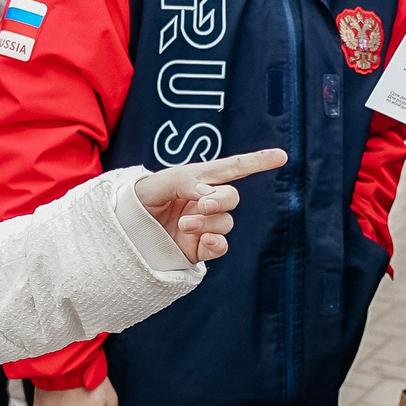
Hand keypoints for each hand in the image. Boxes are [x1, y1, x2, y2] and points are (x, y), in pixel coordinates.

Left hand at [134, 148, 287, 264]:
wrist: (123, 231)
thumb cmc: (140, 199)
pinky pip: (220, 246)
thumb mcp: (159, 182)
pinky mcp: (200, 249)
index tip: (282, 155)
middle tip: (201, 204)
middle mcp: (205, 202)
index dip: (258, 161)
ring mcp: (205, 226)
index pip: (232, 168)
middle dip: (220, 200)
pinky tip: (204, 239)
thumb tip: (210, 195)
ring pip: (225, 223)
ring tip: (182, 224)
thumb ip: (186, 182)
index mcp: (198, 179)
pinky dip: (217, 242)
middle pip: (231, 197)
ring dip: (207, 222)